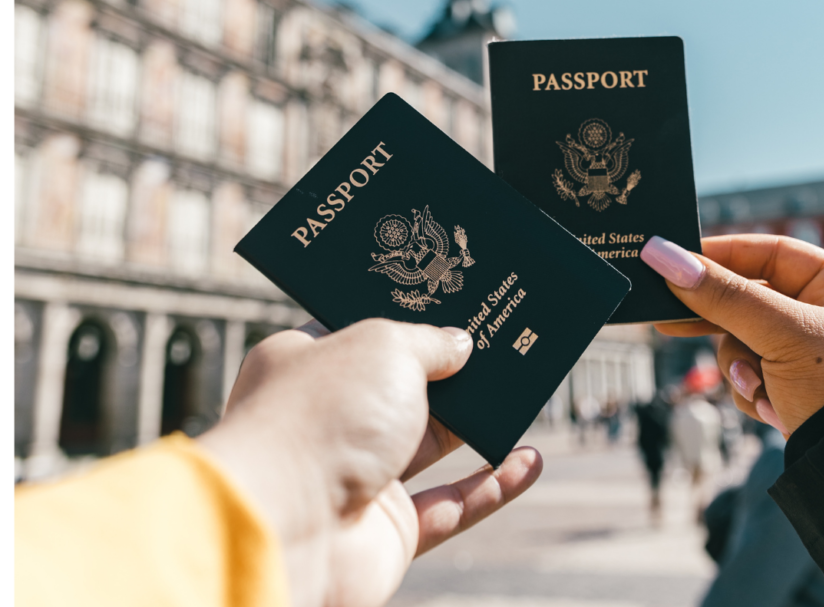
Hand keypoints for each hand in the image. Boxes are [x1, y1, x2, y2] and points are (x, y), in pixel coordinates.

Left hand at [199, 319, 542, 606]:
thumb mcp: (383, 346)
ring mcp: (357, 477)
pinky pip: (451, 506)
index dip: (404, 314)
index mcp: (305, 364)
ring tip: (524, 394)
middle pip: (402, 388)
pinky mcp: (387, 531)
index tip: (450, 299)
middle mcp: (328, 420)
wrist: (287, 528)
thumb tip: (460, 344)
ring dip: (478, 424)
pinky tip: (529, 461)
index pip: (358, 330)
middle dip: (451, 370)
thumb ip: (429, 342)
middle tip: (499, 343)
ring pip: (431, 445)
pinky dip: (493, 486)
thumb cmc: (321, 418)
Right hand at [641, 234, 823, 434]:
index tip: (676, 260)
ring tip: (759, 388)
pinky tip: (774, 410)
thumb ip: (723, 296)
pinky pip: (752, 380)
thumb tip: (663, 255)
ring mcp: (811, 360)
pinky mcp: (797, 395)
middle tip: (667, 320)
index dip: (724, 255)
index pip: (772, 254)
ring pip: (743, 345)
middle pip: (751, 303)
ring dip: (741, 368)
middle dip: (719, 322)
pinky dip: (754, 394)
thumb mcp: (783, 334)